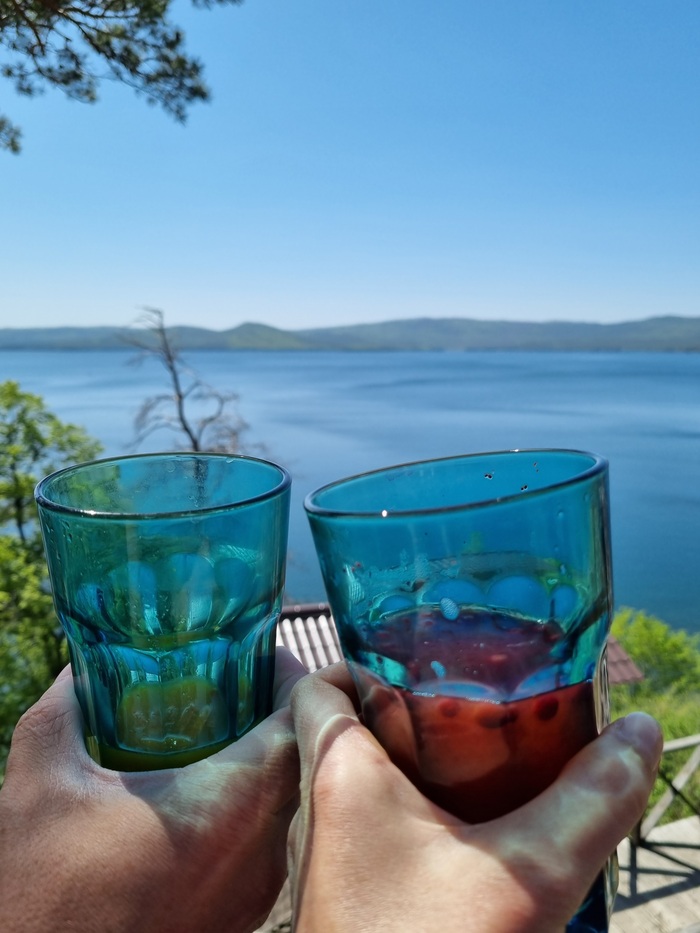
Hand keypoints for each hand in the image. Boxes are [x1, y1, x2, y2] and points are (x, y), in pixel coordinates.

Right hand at [0, 649, 306, 932]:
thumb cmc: (44, 898)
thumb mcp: (42, 788)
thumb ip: (64, 712)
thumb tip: (74, 673)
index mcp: (229, 807)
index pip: (304, 722)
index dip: (296, 679)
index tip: (267, 655)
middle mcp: (260, 853)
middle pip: (302, 759)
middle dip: (279, 712)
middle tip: (244, 681)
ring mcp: (257, 890)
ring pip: (290, 802)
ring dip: (268, 758)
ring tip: (226, 727)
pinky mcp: (243, 915)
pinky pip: (269, 840)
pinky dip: (252, 803)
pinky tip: (206, 788)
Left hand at [289, 663, 662, 932]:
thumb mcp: (527, 876)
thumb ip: (590, 801)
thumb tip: (639, 730)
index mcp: (337, 773)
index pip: (318, 682)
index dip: (358, 655)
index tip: (416, 652)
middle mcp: (319, 809)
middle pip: (347, 726)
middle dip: (404, 706)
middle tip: (468, 697)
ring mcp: (329, 858)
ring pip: (359, 780)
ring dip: (412, 761)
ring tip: (478, 752)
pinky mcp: (350, 897)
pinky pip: (372, 828)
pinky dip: (413, 812)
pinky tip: (470, 828)